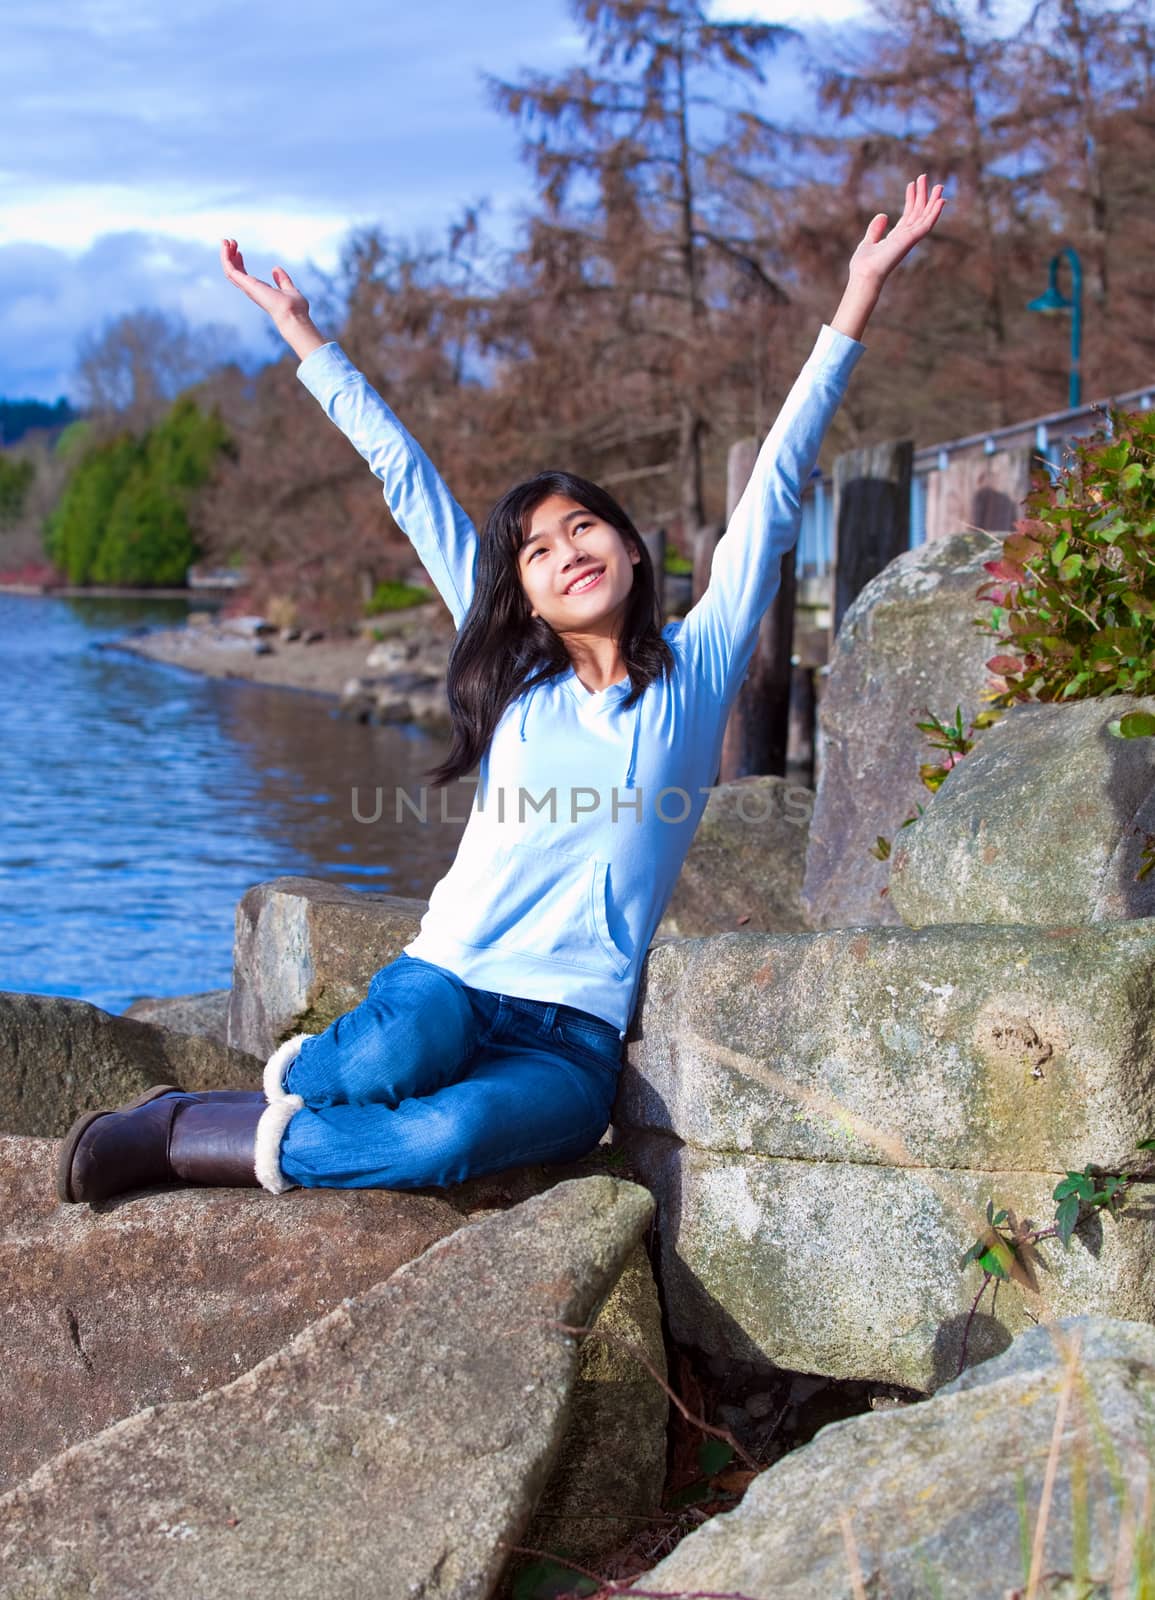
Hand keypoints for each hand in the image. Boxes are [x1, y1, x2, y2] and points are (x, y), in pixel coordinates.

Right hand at [219, 239, 325, 359]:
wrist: (293, 314)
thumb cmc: (294, 307)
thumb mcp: (290, 289)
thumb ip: (283, 280)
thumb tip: (276, 269)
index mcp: (260, 290)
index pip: (244, 276)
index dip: (239, 263)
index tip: (239, 251)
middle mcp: (251, 289)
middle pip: (235, 272)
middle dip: (230, 257)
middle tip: (231, 242)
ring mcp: (248, 287)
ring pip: (229, 270)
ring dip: (225, 255)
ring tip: (225, 241)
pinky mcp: (246, 284)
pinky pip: (230, 270)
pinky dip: (226, 258)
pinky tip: (226, 246)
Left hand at [847, 173, 945, 286]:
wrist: (864, 275)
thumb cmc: (864, 265)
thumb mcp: (868, 242)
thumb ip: (875, 229)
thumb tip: (883, 215)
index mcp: (896, 238)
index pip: (908, 216)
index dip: (911, 199)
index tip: (911, 184)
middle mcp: (905, 238)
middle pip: (918, 213)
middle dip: (922, 195)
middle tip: (924, 176)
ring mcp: (909, 239)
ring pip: (925, 216)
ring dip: (932, 201)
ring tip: (938, 185)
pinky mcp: (911, 240)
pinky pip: (927, 224)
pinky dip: (935, 213)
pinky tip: (941, 201)